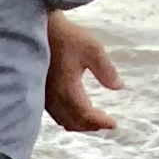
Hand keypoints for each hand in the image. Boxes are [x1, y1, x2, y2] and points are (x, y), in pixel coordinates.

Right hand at [45, 11, 121, 133]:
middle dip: (90, 126)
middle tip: (106, 124)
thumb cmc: (67, 37)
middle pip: (73, 122)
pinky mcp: (41, 94)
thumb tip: (119, 87)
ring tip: (93, 121)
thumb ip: (106, 70)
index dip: (100, 122)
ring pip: (63, 121)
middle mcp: (54, 99)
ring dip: (79, 124)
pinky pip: (55, 115)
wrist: (39, 32)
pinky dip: (68, 118)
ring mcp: (45, 98)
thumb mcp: (93, 49)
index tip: (114, 124)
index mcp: (68, 89)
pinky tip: (75, 112)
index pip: (86, 114)